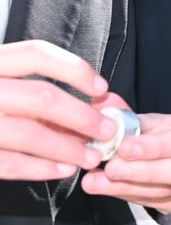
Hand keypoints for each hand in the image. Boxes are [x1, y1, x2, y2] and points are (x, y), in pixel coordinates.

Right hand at [0, 40, 114, 179]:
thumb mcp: (1, 82)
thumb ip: (35, 87)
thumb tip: (96, 100)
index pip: (36, 54)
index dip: (74, 69)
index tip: (100, 88)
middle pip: (40, 97)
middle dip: (81, 116)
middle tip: (106, 131)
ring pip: (28, 133)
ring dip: (67, 148)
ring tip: (91, 157)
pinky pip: (8, 163)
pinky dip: (40, 168)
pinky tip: (62, 170)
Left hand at [81, 110, 170, 212]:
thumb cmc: (162, 133)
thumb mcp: (151, 121)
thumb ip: (129, 121)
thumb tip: (104, 113)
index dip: (155, 147)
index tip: (123, 148)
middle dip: (145, 172)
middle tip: (110, 169)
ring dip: (129, 187)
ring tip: (97, 181)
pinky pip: (161, 204)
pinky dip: (131, 197)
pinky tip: (110, 188)